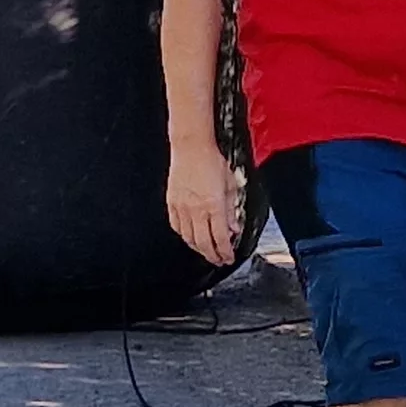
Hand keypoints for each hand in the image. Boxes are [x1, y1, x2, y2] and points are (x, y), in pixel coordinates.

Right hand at [165, 139, 241, 265]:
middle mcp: (197, 209)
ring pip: (189, 238)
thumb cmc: (211, 160)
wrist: (191, 146)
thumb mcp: (230, 184)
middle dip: (212, 256)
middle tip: (218, 260)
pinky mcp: (172, 202)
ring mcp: (182, 207)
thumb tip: (233, 227)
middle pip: (204, 243)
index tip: (228, 258)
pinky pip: (176, 226)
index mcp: (214, 205)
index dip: (225, 252)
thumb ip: (231, 209)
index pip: (220, 238)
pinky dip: (184, 236)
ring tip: (206, 251)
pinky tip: (190, 237)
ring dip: (198, 248)